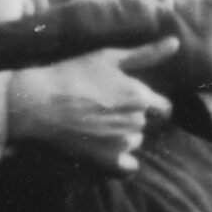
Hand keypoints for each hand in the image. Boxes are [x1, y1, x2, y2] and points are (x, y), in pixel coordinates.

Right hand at [12, 37, 176, 172]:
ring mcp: (122, 144)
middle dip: (129, 118)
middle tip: (99, 110)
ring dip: (120, 137)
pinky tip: (99, 148)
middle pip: (144, 125)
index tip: (125, 102)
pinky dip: (118, 161)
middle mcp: (136, 122)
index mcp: (139, 97)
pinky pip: (128, 168)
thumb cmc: (71, 76)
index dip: (148, 105)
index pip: (163, 109)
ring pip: (133, 143)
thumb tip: (176, 43)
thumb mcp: (108, 58)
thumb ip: (146, 53)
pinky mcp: (108, 163)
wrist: (36, 104)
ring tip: (92, 125)